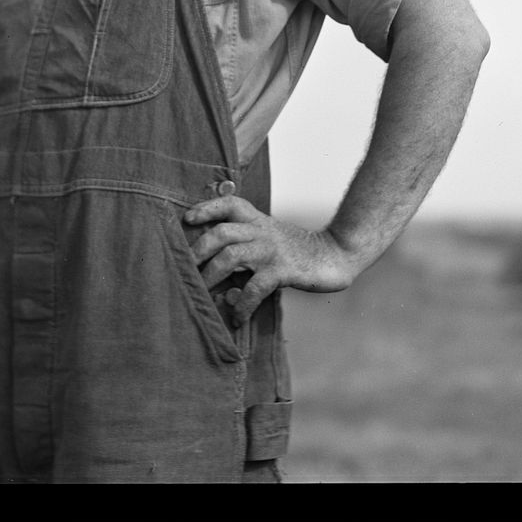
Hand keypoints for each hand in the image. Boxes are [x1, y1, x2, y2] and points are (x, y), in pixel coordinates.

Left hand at [183, 196, 357, 323]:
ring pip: (231, 256)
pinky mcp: (283, 271)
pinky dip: (242, 305)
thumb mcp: (271, 236)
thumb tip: (213, 265)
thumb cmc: (298, 250)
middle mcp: (262, 231)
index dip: (207, 208)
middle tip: (185, 270)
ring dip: (212, 277)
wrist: (335, 254)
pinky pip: (254, 288)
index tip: (188, 219)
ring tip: (201, 295)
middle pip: (222, 232)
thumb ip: (247, 242)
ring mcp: (272, 250)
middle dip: (198, 251)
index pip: (229, 204)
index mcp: (258, 220)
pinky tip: (237, 317)